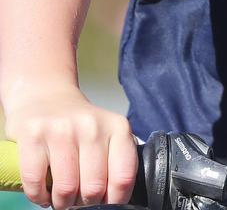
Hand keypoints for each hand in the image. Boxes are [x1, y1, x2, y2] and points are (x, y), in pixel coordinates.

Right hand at [4, 85, 136, 208]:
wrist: (46, 97)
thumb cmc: (79, 126)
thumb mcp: (108, 135)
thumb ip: (115, 162)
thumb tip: (116, 201)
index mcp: (117, 127)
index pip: (123, 177)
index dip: (114, 201)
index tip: (105, 203)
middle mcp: (91, 125)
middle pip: (93, 189)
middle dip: (85, 204)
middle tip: (79, 199)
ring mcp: (61, 129)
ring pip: (66, 190)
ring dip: (62, 203)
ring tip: (61, 196)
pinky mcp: (33, 135)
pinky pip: (36, 184)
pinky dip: (39, 197)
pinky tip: (44, 190)